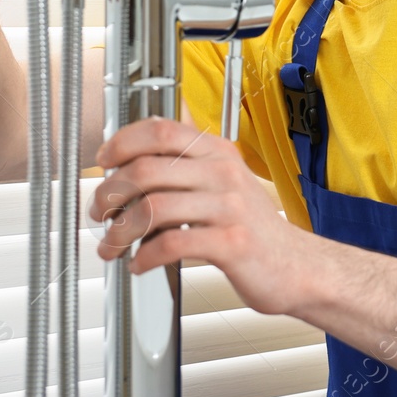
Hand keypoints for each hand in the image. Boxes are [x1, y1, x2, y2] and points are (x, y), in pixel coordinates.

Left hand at [89, 104, 311, 316]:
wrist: (296, 266)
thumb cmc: (252, 228)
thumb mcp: (224, 181)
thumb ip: (188, 163)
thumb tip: (139, 145)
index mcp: (218, 152)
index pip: (160, 130)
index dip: (122, 142)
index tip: (103, 161)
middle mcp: (223, 173)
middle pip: (146, 170)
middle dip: (109, 194)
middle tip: (99, 212)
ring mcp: (229, 208)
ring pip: (152, 209)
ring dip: (120, 231)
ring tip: (113, 246)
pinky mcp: (231, 243)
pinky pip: (171, 244)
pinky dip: (144, 257)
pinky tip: (139, 263)